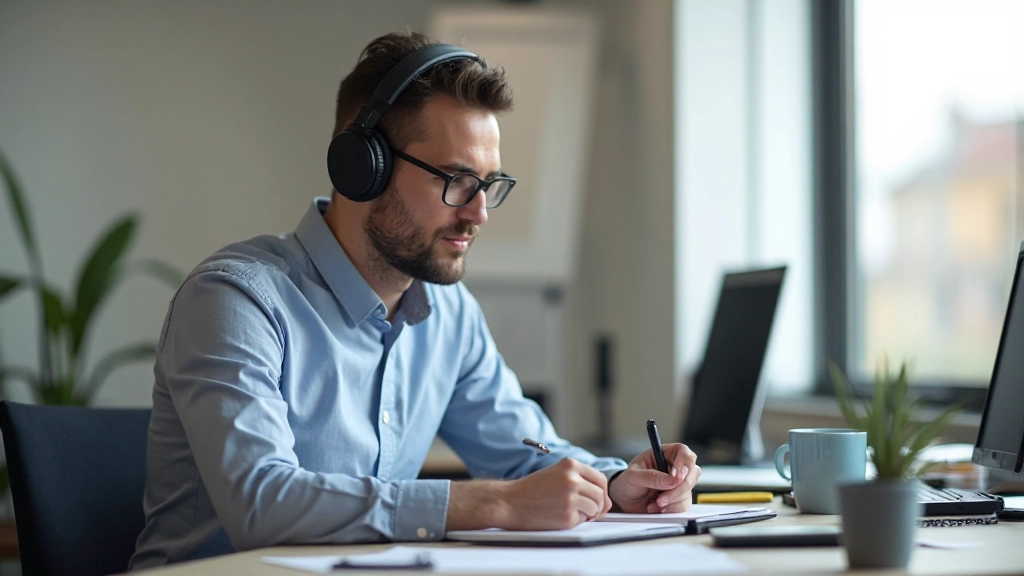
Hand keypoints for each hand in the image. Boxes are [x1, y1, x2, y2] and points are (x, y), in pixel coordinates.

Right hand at [495, 458, 612, 530]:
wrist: (508, 502)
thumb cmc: (530, 490)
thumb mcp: (555, 474)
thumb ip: (580, 481)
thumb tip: (605, 501)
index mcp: (570, 465)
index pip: (600, 479)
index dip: (602, 492)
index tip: (597, 500)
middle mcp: (572, 479)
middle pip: (601, 495)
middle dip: (597, 506)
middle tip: (587, 511)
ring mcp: (570, 497)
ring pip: (594, 508)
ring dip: (586, 514)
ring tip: (568, 512)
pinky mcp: (566, 515)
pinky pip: (582, 520)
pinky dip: (574, 521)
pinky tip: (558, 516)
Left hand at [608, 443, 699, 513]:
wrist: (625, 501)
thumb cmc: (628, 482)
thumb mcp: (633, 476)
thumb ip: (651, 477)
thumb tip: (672, 480)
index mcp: (664, 454)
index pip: (682, 451)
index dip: (684, 463)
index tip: (677, 477)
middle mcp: (674, 467)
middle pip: (692, 472)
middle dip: (679, 488)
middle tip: (662, 497)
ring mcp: (678, 483)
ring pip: (689, 490)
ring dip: (672, 500)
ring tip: (654, 503)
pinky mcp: (679, 498)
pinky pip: (684, 504)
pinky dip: (672, 508)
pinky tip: (658, 508)